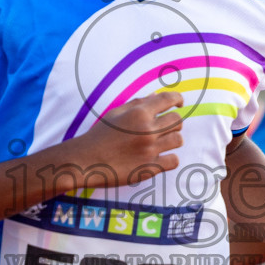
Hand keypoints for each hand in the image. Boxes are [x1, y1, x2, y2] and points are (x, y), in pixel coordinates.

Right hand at [66, 91, 184, 185]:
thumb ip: (137, 104)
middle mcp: (147, 130)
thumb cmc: (99, 136)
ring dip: (172, 139)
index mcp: (138, 113)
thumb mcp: (115, 113)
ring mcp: (150, 150)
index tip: (179, 103)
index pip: (168, 99)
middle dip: (173, 122)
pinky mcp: (150, 168)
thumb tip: (156, 96)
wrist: (85, 161)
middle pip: (177, 121)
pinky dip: (170, 158)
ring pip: (178, 140)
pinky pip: (174, 161)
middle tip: (163, 127)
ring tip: (161, 142)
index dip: (177, 99)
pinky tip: (160, 157)